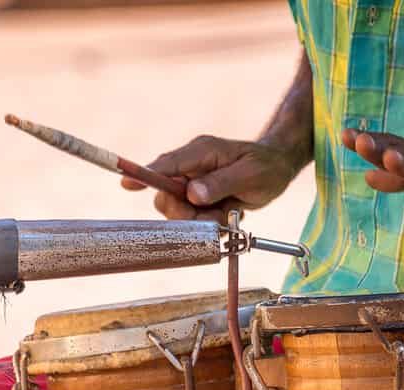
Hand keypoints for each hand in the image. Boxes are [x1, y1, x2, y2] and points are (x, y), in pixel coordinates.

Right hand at [121, 135, 301, 221]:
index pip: (166, 165)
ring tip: (228, 211)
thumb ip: (221, 183)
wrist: (276, 169)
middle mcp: (190, 167)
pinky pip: (192, 219)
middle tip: (213, 215)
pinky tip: (228, 213)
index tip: (126, 183)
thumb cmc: (266, 167)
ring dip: (202, 220)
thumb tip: (192, 194)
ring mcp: (192, 183)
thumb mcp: (250, 175)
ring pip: (179, 212)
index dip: (145, 175)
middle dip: (186, 213)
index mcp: (200, 152)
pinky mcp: (197, 198)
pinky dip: (210, 223)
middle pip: (166, 195)